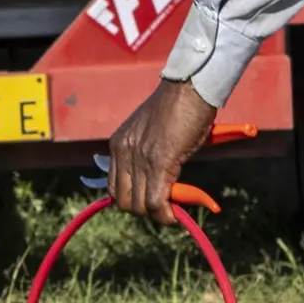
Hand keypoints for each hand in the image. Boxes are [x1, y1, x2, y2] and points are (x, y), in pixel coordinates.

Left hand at [106, 79, 217, 221]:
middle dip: (143, 210)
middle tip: (164, 207)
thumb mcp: (150, 132)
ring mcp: (139, 158)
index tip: (150, 202)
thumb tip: (157, 182)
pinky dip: (165, 214)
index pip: (113, 188)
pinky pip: (156, 201)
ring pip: (139, 205)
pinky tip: (175, 214)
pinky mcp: (159, 162)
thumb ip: (146, 155)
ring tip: (172, 209)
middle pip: (123, 201)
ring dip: (156, 214)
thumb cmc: (177, 107)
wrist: (190, 88)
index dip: (132, 200)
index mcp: (118, 144)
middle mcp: (123, 152)